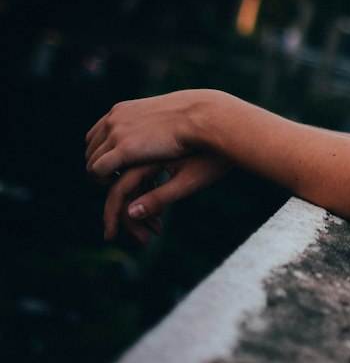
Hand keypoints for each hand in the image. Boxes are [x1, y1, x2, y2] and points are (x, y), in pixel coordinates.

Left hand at [85, 89, 228, 178]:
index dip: (103, 154)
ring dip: (102, 176)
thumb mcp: (162, 117)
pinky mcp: (124, 149)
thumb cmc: (194, 118)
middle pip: (90, 149)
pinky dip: (104, 180)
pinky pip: (97, 170)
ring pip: (91, 162)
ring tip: (123, 185)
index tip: (117, 167)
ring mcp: (117, 133)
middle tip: (119, 180)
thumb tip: (151, 133)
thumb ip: (150, 124)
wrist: (203, 116)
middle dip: (101, 166)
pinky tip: (123, 184)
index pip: (96, 135)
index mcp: (122, 110)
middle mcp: (114, 119)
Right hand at [102, 154, 233, 243]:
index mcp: (144, 156)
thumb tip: (131, 214)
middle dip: (127, 216)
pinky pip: (140, 172)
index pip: (118, 190)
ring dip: (138, 206)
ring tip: (157, 227)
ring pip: (129, 181)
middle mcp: (140, 149)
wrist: (225, 124)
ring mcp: (146, 146)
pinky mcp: (156, 148)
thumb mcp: (188, 181)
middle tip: (143, 239)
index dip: (112, 215)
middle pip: (120, 187)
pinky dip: (145, 191)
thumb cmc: (211, 156)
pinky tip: (162, 207)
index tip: (111, 236)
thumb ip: (158, 197)